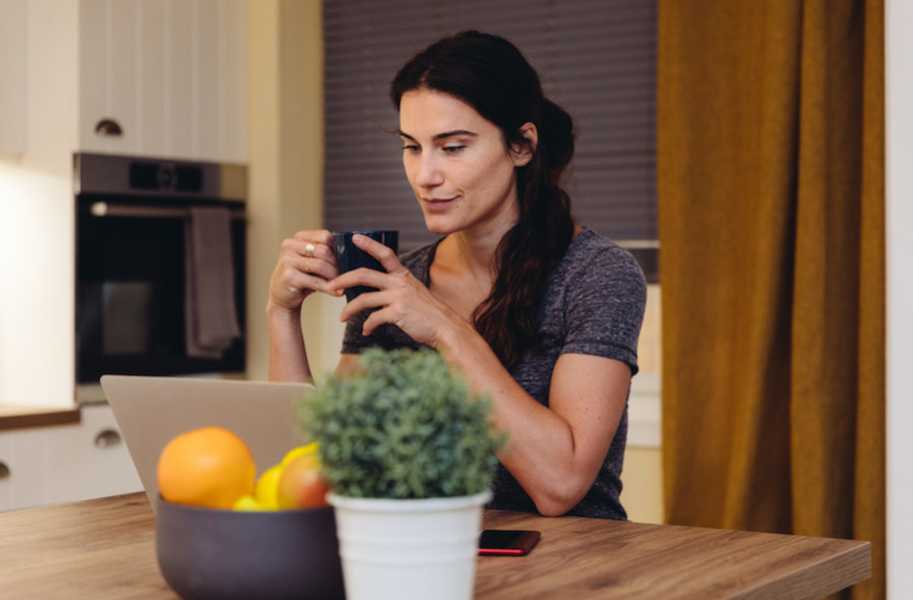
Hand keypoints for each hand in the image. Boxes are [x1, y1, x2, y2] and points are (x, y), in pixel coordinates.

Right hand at [267, 230, 341, 310]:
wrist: (282, 297)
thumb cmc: (302, 277)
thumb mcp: (312, 262)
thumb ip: (325, 254)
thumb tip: (349, 254)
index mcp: (297, 238)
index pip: (325, 236)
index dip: (336, 249)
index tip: (342, 261)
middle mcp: (290, 246)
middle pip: (323, 251)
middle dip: (336, 265)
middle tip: (343, 275)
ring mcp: (287, 260)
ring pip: (320, 265)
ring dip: (334, 277)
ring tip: (340, 284)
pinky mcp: (289, 276)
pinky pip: (315, 281)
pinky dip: (329, 288)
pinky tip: (337, 292)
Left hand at [326, 234, 467, 347]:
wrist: (445, 327)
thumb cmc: (429, 313)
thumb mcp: (415, 293)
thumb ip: (397, 288)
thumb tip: (374, 292)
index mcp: (403, 275)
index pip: (385, 254)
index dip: (369, 244)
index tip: (354, 237)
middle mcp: (400, 283)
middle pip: (364, 275)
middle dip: (342, 279)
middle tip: (329, 286)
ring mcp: (399, 297)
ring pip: (364, 299)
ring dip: (349, 310)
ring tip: (341, 318)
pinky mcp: (398, 313)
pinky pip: (374, 318)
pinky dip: (367, 326)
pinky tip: (366, 331)